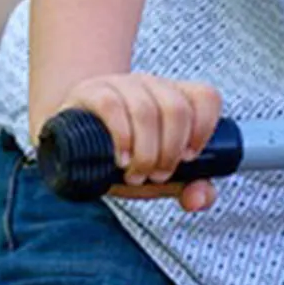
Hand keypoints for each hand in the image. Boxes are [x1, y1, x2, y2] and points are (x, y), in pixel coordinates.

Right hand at [50, 73, 222, 211]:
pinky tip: (120, 159)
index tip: (189, 159)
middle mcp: (153, 85)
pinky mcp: (92, 92)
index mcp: (177, 97)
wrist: (77, 141)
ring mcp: (122, 85)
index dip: (204, 129)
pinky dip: (122, 137)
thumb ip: (190, 187)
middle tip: (157, 175)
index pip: (206, 97)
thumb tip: (200, 199)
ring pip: (145, 110)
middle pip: (176, 108)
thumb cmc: (127, 154)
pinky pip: (112, 106)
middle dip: (170, 151)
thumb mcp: (161, 172)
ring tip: (135, 174)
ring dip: (146, 152)